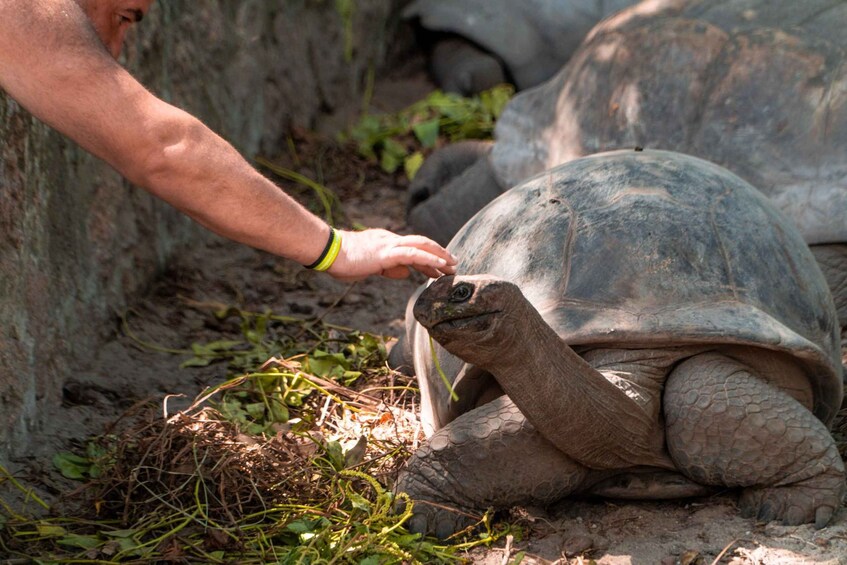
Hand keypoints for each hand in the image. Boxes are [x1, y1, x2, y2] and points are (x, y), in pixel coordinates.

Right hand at [327, 229, 457, 280]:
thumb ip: (388, 269)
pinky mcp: (386, 252)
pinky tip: (440, 265)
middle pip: (421, 244)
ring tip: (453, 265)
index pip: (412, 249)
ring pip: (421, 246)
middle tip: (453, 265)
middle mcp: (390, 240)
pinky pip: (413, 254)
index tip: (439, 269)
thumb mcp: (369, 267)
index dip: (428, 259)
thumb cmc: (342, 261)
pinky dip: (429, 258)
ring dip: (439, 255)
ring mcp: (389, 244)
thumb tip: (405, 273)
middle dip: (439, 254)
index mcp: (385, 243)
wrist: (328, 252)